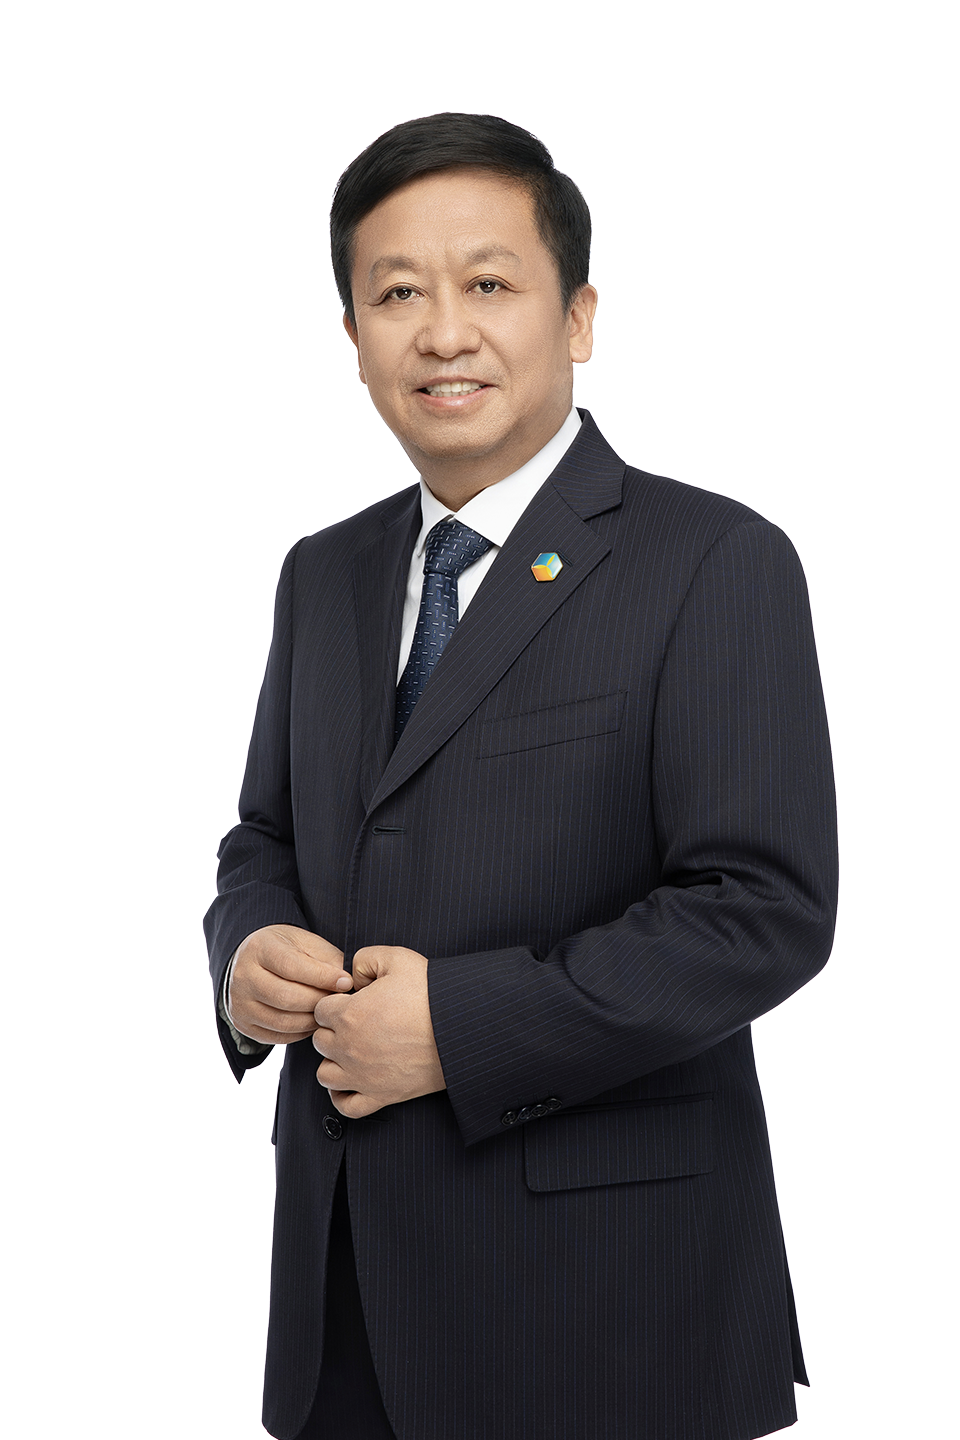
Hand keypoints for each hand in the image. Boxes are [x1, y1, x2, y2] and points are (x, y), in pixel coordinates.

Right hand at [229, 924, 351, 1044]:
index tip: (346, 982)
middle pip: (287, 997)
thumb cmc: (286, 950)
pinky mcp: (243, 1024)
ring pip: (283, 1021)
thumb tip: (346, 982)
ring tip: (328, 1011)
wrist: (252, 962)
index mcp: (259, 948)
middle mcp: (243, 976)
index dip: (322, 977)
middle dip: (319, 1001)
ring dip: (312, 1020)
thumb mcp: (304, 943)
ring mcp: (240, 1003)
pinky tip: (312, 1020)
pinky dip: (301, 1032)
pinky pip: (278, 1036)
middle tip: (339, 1001)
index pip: (291, 966)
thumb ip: (326, 958)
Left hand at [313, 946, 445, 1117]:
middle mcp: (349, 1048)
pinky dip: (343, 1096)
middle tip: (357, 1024)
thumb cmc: (432, 993)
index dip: (335, 1003)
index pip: (320, 1010)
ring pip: (325, 1074)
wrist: (461, 1027)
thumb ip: (364, 959)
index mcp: (348, 1015)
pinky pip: (346, 1106)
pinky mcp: (381, 1096)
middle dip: (334, 1030)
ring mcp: (363, 1076)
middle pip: (321, 1041)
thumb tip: (351, 976)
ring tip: (352, 1051)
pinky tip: (352, 1082)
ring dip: (334, 1062)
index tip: (352, 1002)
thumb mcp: (397, 958)